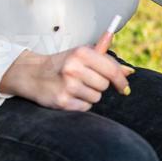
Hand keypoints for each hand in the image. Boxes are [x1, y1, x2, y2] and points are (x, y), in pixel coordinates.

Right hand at [0, 27, 133, 110]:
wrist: (32, 74)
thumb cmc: (62, 64)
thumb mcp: (81, 54)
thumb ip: (106, 60)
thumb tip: (129, 71)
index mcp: (81, 53)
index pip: (112, 70)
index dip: (121, 81)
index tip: (125, 87)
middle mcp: (74, 68)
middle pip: (105, 85)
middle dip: (99, 85)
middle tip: (86, 80)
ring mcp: (67, 86)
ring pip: (96, 97)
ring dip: (90, 94)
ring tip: (75, 87)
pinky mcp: (62, 101)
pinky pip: (86, 106)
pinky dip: (81, 103)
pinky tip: (70, 95)